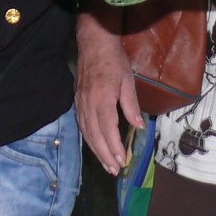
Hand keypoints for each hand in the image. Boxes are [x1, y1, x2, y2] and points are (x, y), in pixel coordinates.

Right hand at [75, 12, 140, 172]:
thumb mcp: (127, 81)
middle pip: (95, 135)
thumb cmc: (114, 61)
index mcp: (102, 99)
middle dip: (105, 155)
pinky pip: (82, 126)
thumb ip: (131, 105)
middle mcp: (88, 104)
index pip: (107, 129)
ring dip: (96, 151)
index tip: (122, 161)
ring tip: (106, 165)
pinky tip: (95, 147)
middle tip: (114, 170)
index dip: (114, 147)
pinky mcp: (77, 102)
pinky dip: (89, 139)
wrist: (93, 45)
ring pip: (87, 133)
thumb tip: (138, 126)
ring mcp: (80, 104)